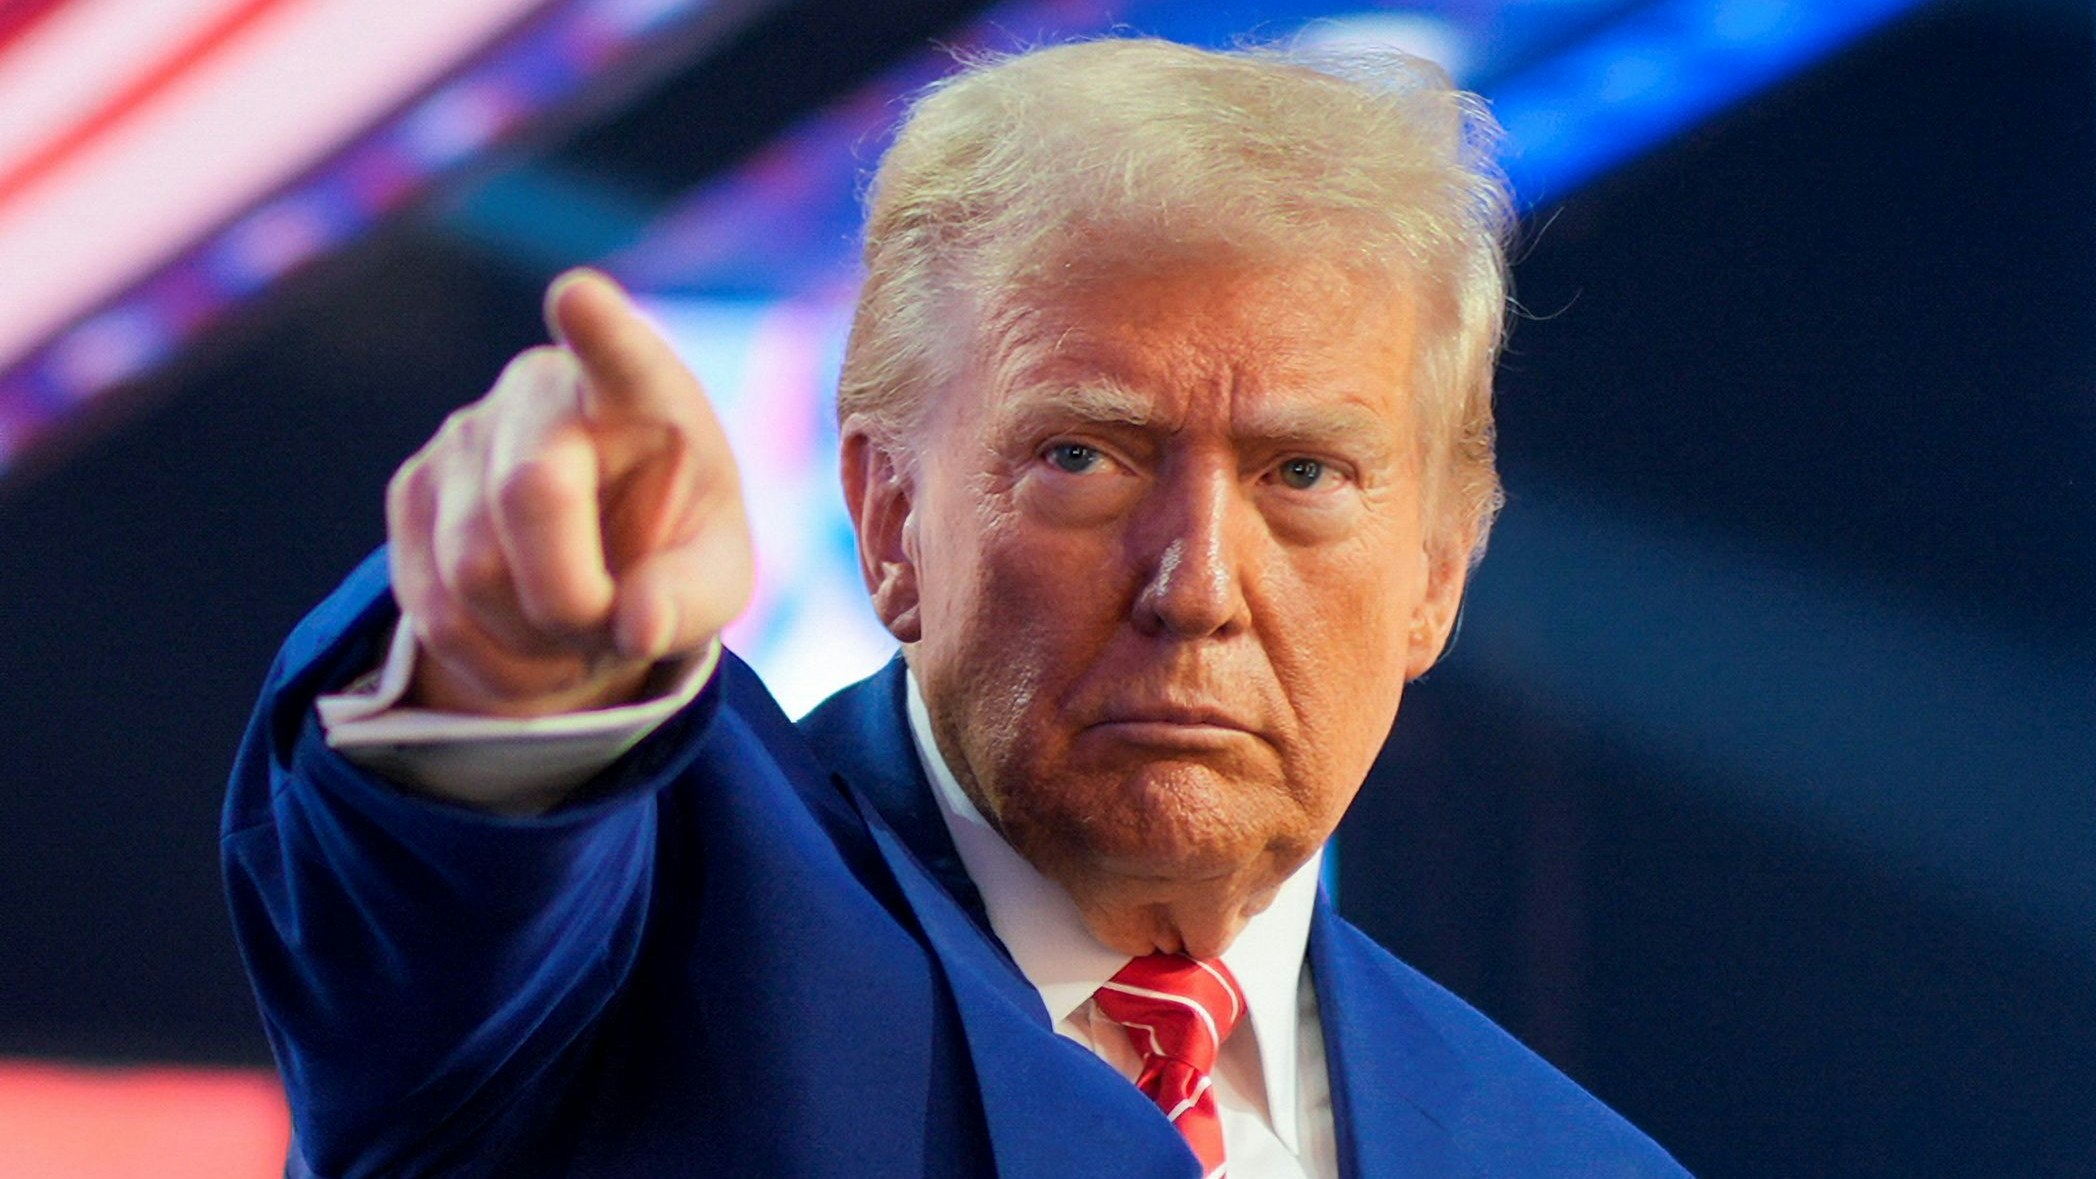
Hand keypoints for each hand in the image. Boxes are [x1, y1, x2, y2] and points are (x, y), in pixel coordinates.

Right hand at [385, 269, 753, 715]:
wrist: (599, 563)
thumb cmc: (672, 550)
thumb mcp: (716, 578)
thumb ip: (692, 598)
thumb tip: (636, 626)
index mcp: (641, 390)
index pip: (618, 352)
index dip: (598, 328)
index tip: (578, 298)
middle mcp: (541, 391)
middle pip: (530, 499)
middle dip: (574, 598)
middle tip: (614, 630)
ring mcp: (463, 433)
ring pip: (472, 571)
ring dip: (533, 641)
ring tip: (576, 632)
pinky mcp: (411, 489)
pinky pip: (432, 609)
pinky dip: (488, 660)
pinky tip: (526, 642)